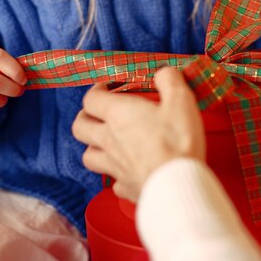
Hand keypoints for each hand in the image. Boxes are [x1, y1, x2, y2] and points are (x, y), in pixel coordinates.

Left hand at [72, 67, 205, 201]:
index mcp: (118, 114)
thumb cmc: (177, 141)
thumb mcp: (181, 101)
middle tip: (99, 113)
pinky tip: (128, 171)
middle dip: (86, 117)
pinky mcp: (125, 187)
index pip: (91, 99)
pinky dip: (116, 174)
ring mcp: (114, 166)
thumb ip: (169, 81)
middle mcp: (109, 140)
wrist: (178, 184)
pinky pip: (112, 181)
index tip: (107, 87)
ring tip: (107, 143)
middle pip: (79, 127)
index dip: (96, 90)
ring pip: (88, 155)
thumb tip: (163, 73)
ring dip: (94, 147)